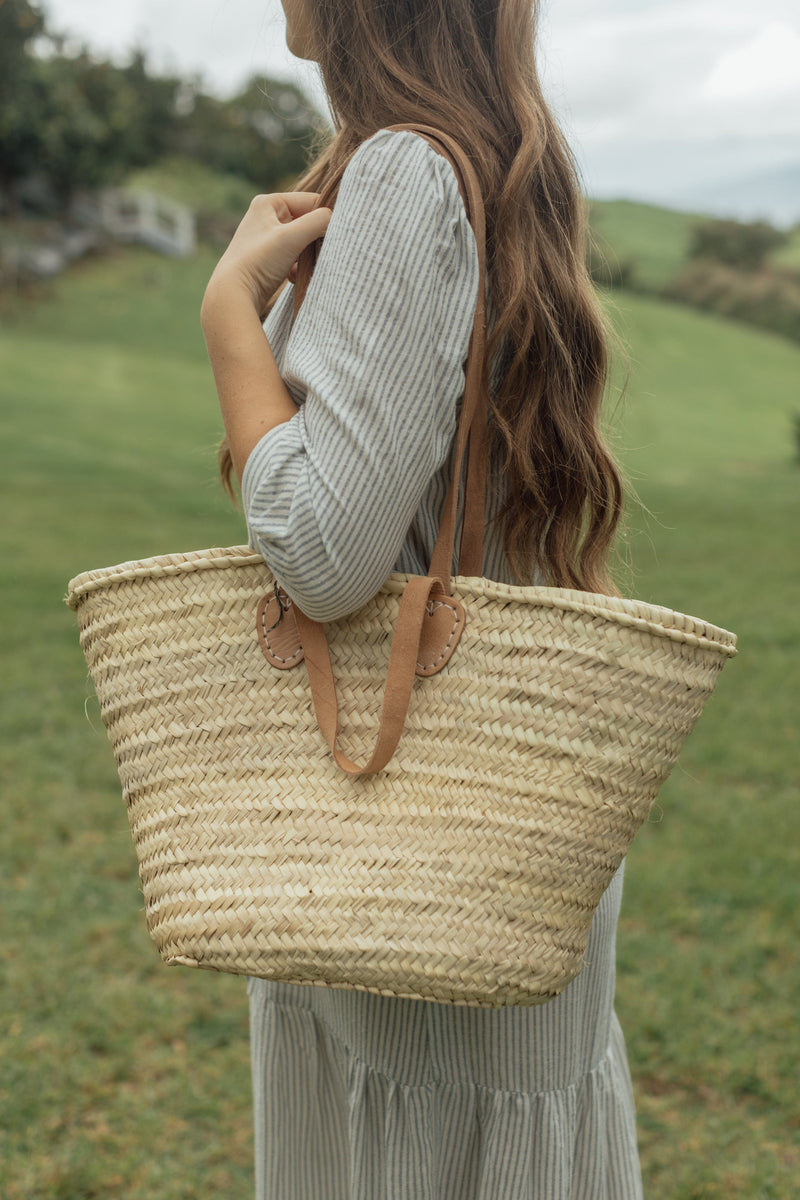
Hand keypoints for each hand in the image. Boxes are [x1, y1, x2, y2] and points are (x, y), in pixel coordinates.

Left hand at [202, 192, 331, 320]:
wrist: (232, 295)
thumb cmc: (258, 262)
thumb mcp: (292, 237)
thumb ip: (318, 222)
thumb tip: (336, 219)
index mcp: (268, 202)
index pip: (311, 201)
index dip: (324, 218)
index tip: (333, 236)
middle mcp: (265, 216)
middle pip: (306, 221)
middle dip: (315, 239)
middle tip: (319, 254)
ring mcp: (266, 238)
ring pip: (301, 241)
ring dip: (307, 255)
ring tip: (303, 267)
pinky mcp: (267, 258)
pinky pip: (292, 257)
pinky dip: (297, 267)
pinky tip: (292, 277)